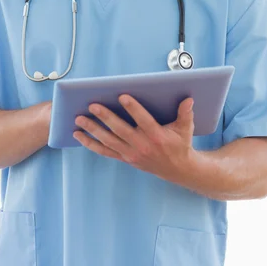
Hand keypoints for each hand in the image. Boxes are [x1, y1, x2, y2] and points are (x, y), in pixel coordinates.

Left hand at [73, 95, 194, 184]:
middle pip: (120, 130)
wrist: (178, 170)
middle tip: (92, 105)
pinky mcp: (125, 158)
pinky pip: (105, 151)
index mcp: (157, 136)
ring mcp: (131, 154)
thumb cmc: (180, 144)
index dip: (133, 108)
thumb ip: (186, 114)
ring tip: (79, 119)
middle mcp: (142, 145)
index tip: (122, 96)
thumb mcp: (186, 129)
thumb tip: (188, 99)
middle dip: (105, 117)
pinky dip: (91, 144)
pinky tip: (79, 135)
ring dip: (93, 130)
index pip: (143, 120)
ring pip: (108, 141)